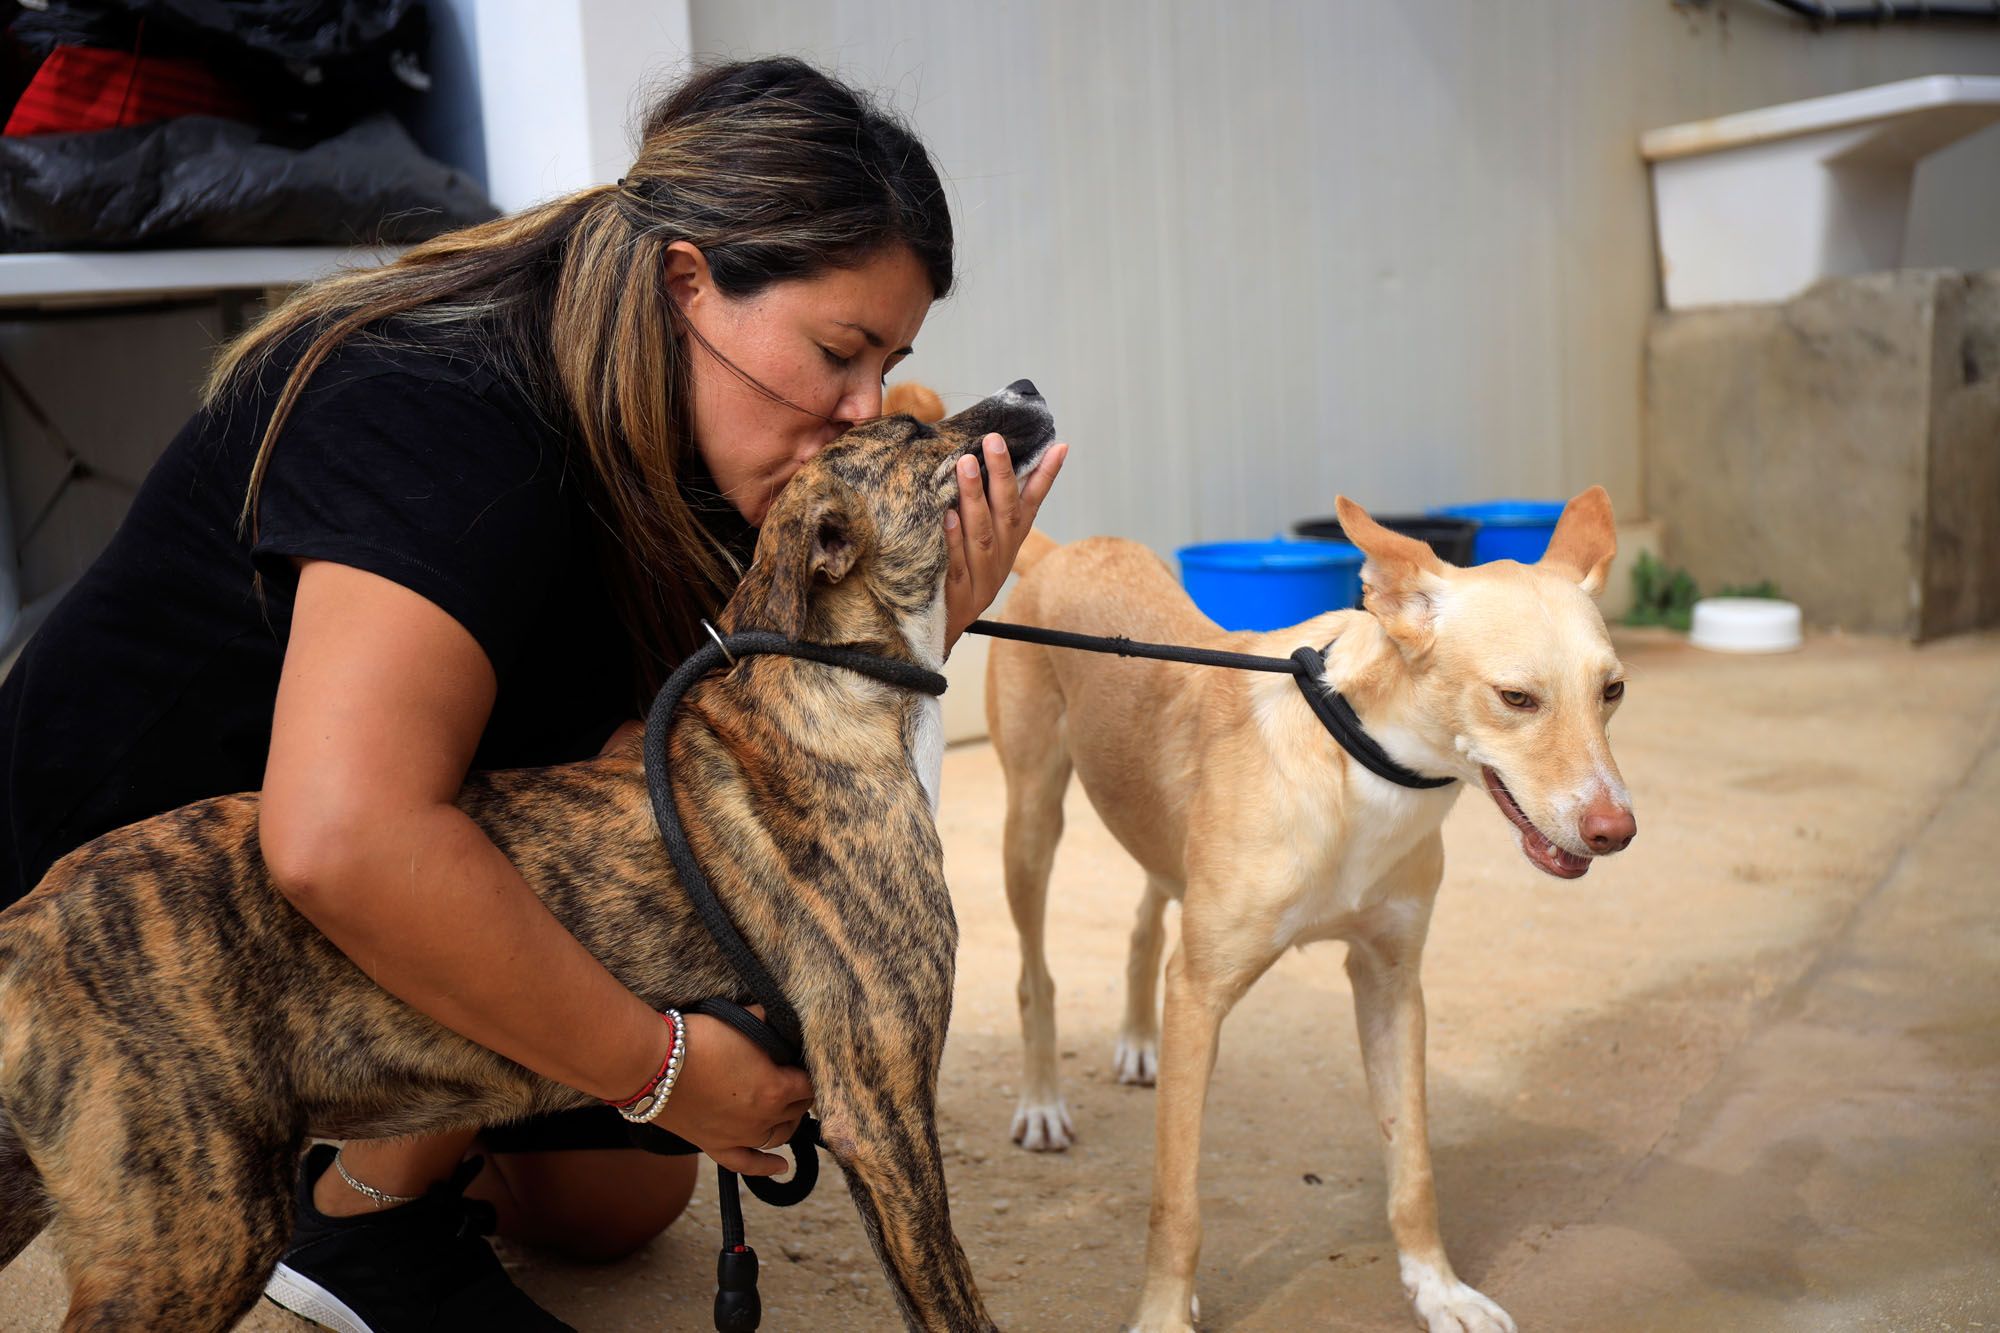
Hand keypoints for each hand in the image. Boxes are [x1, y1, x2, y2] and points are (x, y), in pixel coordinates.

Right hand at [652, 1006, 814, 1175]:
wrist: (651, 1064)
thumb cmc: (698, 1039)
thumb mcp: (742, 1021)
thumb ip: (768, 1022)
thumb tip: (781, 1020)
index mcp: (776, 1088)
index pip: (809, 1084)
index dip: (806, 1072)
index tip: (798, 1063)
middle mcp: (764, 1118)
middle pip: (797, 1111)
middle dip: (798, 1095)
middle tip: (790, 1079)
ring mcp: (740, 1137)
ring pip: (779, 1136)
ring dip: (787, 1123)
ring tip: (786, 1111)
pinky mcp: (715, 1147)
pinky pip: (747, 1165)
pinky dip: (767, 1167)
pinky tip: (782, 1167)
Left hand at [943, 433, 1067, 648]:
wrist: (940, 631)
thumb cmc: (958, 577)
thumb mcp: (977, 542)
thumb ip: (982, 506)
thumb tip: (977, 461)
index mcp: (1009, 543)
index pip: (1032, 504)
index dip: (1046, 476)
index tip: (1057, 446)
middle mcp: (1001, 558)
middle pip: (1007, 513)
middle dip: (1003, 475)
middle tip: (994, 440)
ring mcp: (982, 578)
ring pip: (983, 534)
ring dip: (975, 498)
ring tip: (966, 464)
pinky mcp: (958, 596)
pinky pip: (957, 565)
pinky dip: (954, 540)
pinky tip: (947, 515)